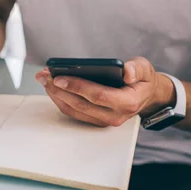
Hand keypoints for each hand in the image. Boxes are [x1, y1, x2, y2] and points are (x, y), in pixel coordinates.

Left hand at [35, 57, 175, 126]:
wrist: (146, 95)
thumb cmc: (142, 79)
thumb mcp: (145, 68)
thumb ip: (137, 69)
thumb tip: (127, 71)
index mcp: (127, 102)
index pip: (98, 96)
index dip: (77, 87)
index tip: (60, 77)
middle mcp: (114, 116)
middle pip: (81, 104)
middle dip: (60, 90)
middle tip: (44, 76)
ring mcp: (104, 121)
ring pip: (75, 110)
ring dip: (56, 95)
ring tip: (44, 79)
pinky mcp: (95, 120)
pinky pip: (74, 112)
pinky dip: (60, 99)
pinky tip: (52, 87)